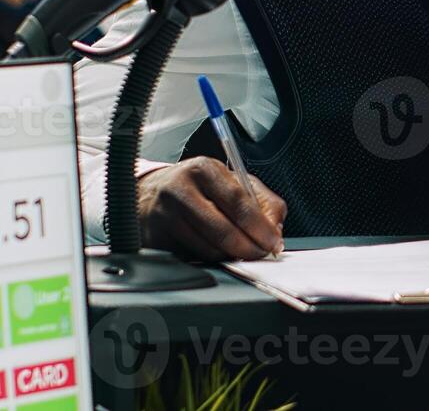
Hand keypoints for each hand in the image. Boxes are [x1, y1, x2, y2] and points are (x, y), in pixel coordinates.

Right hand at [137, 157, 285, 261]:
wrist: (152, 192)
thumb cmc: (200, 187)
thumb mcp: (233, 182)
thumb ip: (263, 201)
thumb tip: (275, 230)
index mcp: (204, 170)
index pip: (237, 201)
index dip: (259, 226)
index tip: (273, 241)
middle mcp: (180, 190)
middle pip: (222, 229)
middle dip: (248, 247)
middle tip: (261, 253)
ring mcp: (164, 215)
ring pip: (208, 248)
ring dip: (230, 255)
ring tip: (239, 249)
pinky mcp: (156, 238)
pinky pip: (193, 257)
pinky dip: (211, 258)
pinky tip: (216, 249)